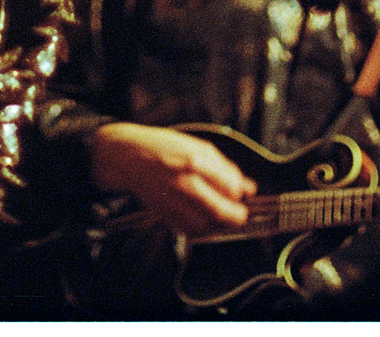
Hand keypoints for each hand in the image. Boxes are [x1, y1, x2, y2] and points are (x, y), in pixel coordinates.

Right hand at [88, 122, 256, 237]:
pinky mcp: (165, 215)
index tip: (242, 192)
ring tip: (223, 216)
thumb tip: (249, 188)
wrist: (130, 157)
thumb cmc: (165, 147)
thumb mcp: (199, 147)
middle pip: (220, 213)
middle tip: (240, 213)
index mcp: (194, 162)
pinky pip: (191, 231)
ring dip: (220, 225)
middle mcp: (183, 184)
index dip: (240, 193)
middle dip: (236, 217)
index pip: (230, 187)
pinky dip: (203, 229)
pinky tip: (205, 219)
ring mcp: (172, 202)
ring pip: (207, 227)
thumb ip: (226, 168)